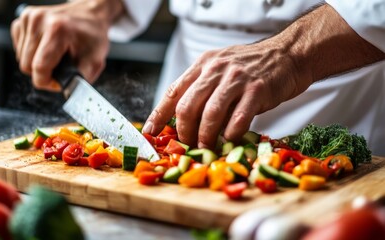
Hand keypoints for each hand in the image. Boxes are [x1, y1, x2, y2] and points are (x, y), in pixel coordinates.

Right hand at [11, 0, 122, 90]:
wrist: (90, 15)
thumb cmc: (92, 36)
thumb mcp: (94, 62)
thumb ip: (80, 80)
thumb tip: (68, 93)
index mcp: (57, 31)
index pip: (39, 68)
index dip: (48, 83)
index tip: (58, 83)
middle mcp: (39, 21)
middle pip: (26, 65)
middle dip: (43, 73)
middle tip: (60, 69)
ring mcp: (29, 18)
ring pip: (21, 58)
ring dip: (37, 62)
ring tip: (56, 56)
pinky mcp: (23, 18)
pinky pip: (19, 48)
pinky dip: (31, 53)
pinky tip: (46, 47)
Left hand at [143, 40, 306, 148]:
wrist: (287, 54)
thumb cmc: (251, 68)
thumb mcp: (220, 69)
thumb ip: (203, 89)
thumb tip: (185, 121)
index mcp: (203, 64)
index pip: (173, 91)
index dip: (159, 114)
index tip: (150, 131)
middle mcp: (216, 69)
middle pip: (187, 106)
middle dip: (184, 132)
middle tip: (189, 145)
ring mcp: (237, 78)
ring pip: (210, 114)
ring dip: (205, 137)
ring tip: (207, 148)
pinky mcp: (258, 89)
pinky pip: (238, 119)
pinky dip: (231, 134)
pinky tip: (230, 139)